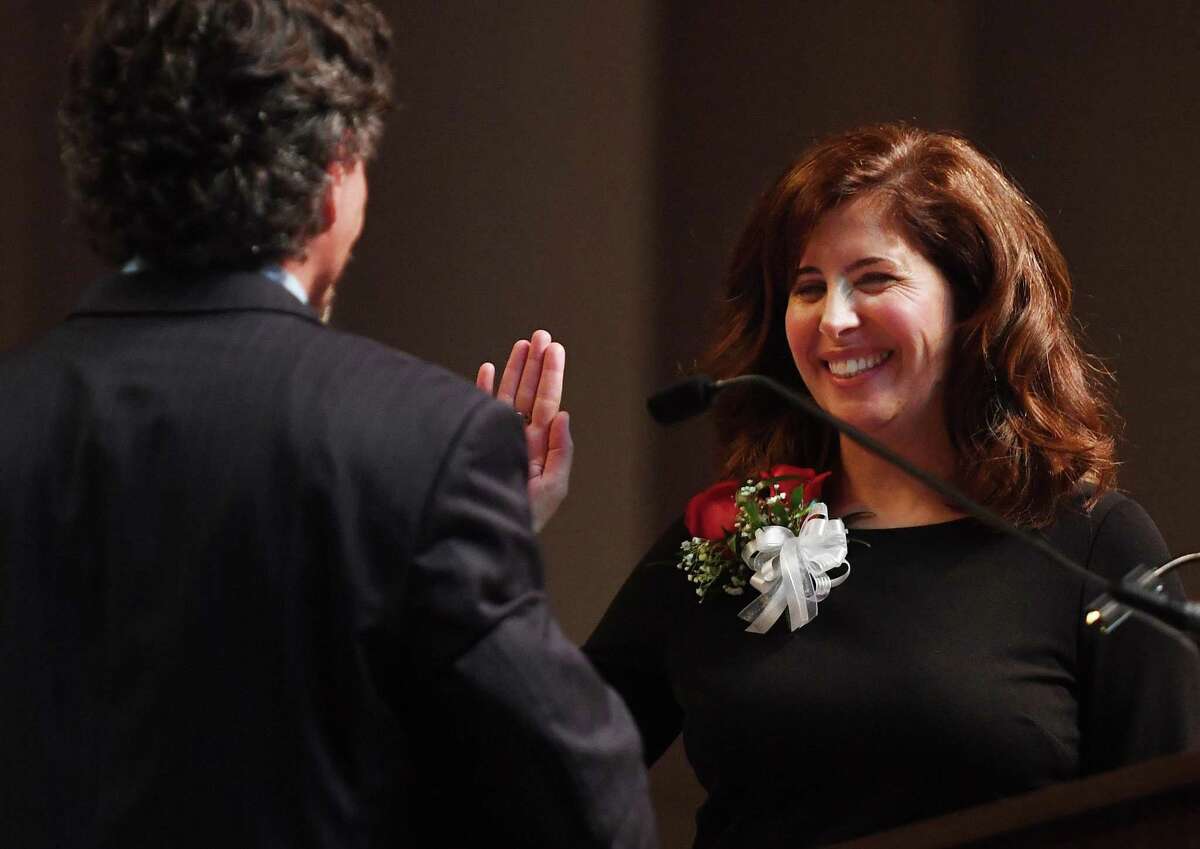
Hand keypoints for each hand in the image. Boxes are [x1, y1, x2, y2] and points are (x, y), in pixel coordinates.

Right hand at [477, 330, 572, 532]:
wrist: (484, 535)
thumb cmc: (520, 518)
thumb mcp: (552, 488)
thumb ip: (560, 450)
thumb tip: (563, 415)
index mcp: (539, 448)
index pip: (547, 403)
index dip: (551, 375)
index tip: (553, 350)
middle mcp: (519, 439)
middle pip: (530, 394)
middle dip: (536, 365)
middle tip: (541, 336)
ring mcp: (498, 438)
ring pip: (508, 396)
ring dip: (516, 370)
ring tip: (522, 345)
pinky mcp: (477, 440)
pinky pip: (481, 408)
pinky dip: (484, 388)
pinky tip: (490, 370)